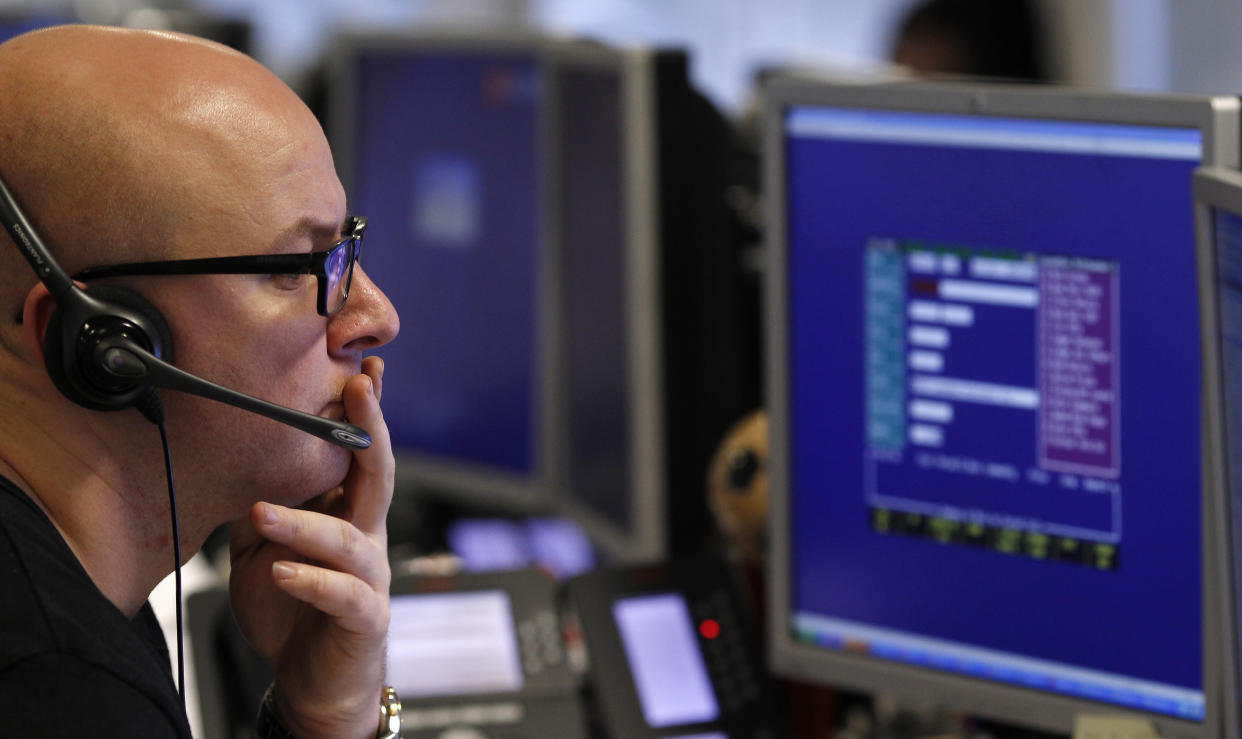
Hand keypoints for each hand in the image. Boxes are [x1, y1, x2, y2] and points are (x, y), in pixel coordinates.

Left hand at [228, 356, 392, 738]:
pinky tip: (284, 573)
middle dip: (371, 429)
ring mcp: (370, 577)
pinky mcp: (366, 618)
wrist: (315, 681)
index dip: (363, 412)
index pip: (358, 454)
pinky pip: (344, 595)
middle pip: (378, 474)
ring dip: (306, 523)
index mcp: (346, 513)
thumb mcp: (265, 550)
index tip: (359, 368)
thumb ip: (261, 507)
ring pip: (350, 539)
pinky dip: (312, 581)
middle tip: (357, 388)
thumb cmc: (294, 612)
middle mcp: (366, 536)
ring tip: (263, 512)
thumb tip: (230, 461)